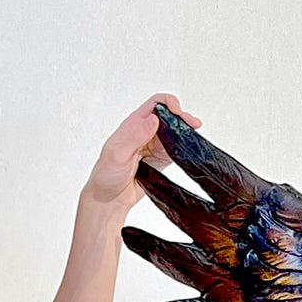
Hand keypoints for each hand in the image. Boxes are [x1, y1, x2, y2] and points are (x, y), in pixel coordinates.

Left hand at [83, 93, 201, 212]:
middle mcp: (145, 132)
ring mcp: (154, 146)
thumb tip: (154, 119)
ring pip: (174, 132)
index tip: (178, 112)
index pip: (154, 104)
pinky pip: (175, 149)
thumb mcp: (118, 154)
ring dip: (186, 132)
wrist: (109, 198)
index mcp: (133, 124)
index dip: (168, 103)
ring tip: (195, 135)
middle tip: (194, 125)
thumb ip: (136, 136)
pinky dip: (184, 147)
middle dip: (182, 118)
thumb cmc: (106, 175)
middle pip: (168, 117)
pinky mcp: (160, 160)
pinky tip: (190, 148)